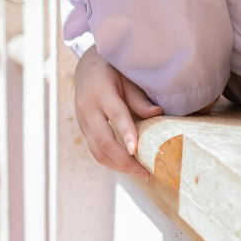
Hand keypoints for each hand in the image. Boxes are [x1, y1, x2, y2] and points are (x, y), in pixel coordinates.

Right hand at [73, 46, 163, 178]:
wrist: (85, 67)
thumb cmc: (111, 70)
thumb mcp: (127, 78)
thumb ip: (139, 98)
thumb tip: (158, 113)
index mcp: (101, 92)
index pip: (116, 115)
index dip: (126, 133)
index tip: (136, 151)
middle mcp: (88, 108)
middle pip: (103, 141)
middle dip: (124, 161)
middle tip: (145, 173)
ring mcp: (82, 121)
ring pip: (97, 151)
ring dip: (117, 166)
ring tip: (139, 173)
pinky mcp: (83, 129)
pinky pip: (95, 150)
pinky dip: (111, 161)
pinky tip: (127, 165)